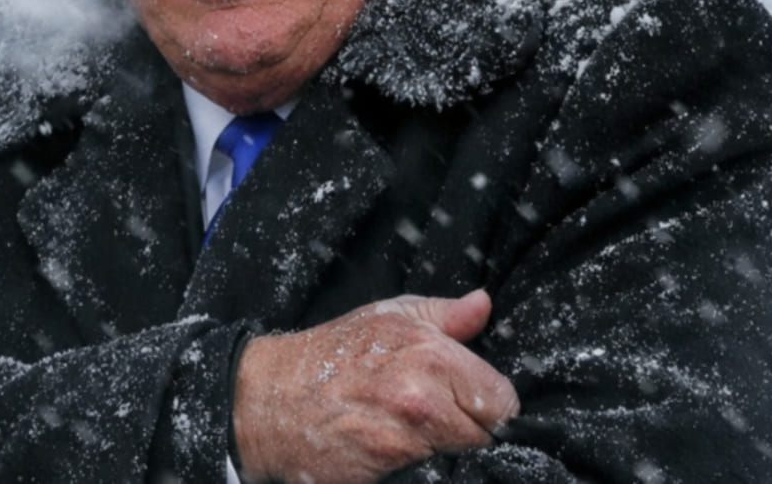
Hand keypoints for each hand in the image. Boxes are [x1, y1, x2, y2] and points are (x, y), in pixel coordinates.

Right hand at [231, 290, 518, 483]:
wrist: (269, 399)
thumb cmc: (331, 356)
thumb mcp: (388, 317)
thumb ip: (444, 315)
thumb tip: (484, 305)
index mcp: (431, 355)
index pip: (502, 400)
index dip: (489, 402)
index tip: (468, 400)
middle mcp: (422, 398)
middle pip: (486, 433)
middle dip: (469, 427)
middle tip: (435, 416)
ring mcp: (404, 441)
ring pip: (460, 457)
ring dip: (442, 448)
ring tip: (408, 430)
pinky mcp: (387, 471)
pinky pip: (428, 474)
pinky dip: (417, 466)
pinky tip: (394, 450)